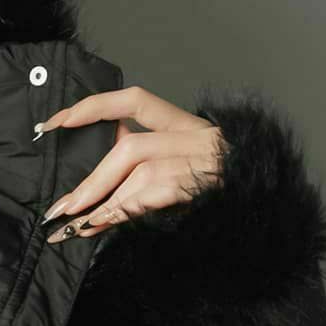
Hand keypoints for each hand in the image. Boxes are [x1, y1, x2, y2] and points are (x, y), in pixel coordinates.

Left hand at [35, 86, 227, 243]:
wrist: (269, 213)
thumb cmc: (227, 196)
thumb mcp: (189, 168)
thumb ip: (149, 162)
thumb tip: (99, 182)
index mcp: (190, 127)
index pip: (136, 101)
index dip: (94, 107)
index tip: (56, 122)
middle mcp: (198, 138)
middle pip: (131, 147)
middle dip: (92, 180)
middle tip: (62, 207)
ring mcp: (205, 163)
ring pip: (141, 170)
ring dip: (103, 199)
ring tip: (77, 224)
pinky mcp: (206, 188)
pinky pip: (157, 193)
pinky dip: (125, 209)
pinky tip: (104, 224)